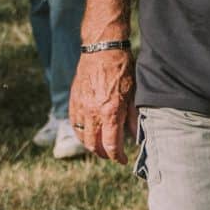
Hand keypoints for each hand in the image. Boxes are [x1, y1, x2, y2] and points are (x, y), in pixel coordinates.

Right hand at [68, 47, 135, 163]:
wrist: (102, 50)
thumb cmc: (122, 69)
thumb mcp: (134, 93)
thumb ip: (133, 117)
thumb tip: (136, 136)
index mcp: (110, 112)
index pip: (111, 145)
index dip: (117, 156)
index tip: (122, 160)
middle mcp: (93, 113)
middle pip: (94, 145)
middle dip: (103, 153)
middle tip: (111, 154)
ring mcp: (81, 107)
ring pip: (82, 137)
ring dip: (90, 145)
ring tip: (99, 146)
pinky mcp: (73, 101)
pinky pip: (74, 123)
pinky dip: (80, 132)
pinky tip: (87, 133)